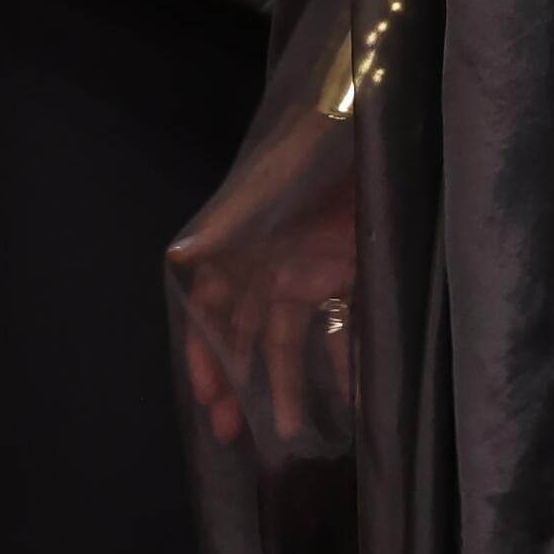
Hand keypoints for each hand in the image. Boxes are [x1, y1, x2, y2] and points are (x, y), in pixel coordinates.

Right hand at [169, 107, 355, 448]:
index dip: (204, 352)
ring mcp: (312, 268)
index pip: (210, 308)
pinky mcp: (351, 269)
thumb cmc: (313, 143)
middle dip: (236, 381)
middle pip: (246, 333)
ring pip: (291, 338)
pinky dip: (347, 358)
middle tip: (231, 434)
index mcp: (241, 244)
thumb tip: (180, 257)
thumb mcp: (272, 179)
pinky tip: (351, 396)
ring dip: (287, 382)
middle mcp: (271, 264)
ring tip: (286, 432)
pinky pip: (346, 322)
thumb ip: (229, 219)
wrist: (373, 119)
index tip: (206, 397)